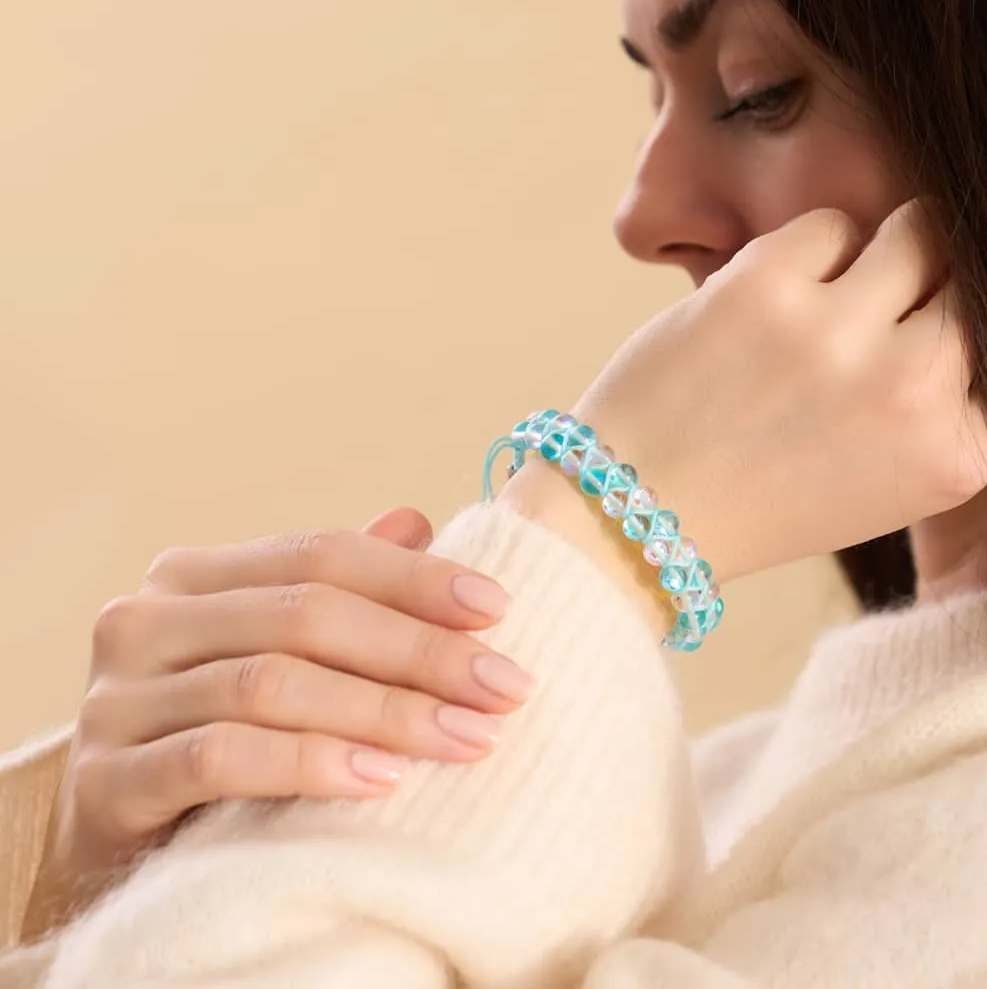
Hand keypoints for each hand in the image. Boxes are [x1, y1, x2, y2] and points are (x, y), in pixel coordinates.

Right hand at [21, 507, 531, 941]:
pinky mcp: (103, 783)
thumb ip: (334, 588)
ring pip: (272, 684)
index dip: (415, 577)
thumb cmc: (216, 733)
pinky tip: (380, 780)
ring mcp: (115, 700)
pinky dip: (308, 763)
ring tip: (466, 736)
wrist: (118, 844)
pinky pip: (221, 757)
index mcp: (192, 575)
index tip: (499, 607)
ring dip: (385, 711)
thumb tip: (416, 520)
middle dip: (419, 649)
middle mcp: (145, 621)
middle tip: (504, 686)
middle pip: (305, 615)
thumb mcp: (276, 654)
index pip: (321, 554)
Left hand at [571, 200, 986, 582]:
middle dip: (934, 288)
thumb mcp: (889, 479)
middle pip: (978, 283)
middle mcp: (911, 392)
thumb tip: (977, 284)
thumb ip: (942, 402)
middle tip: (879, 311)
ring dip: (882, 255)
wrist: (642, 513)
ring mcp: (838, 335)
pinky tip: (776, 302)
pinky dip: (808, 252)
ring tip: (831, 302)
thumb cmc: (765, 494)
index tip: (916, 346)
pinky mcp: (768, 287)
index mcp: (956, 455)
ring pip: (920, 230)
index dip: (958, 338)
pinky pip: (830, 224)